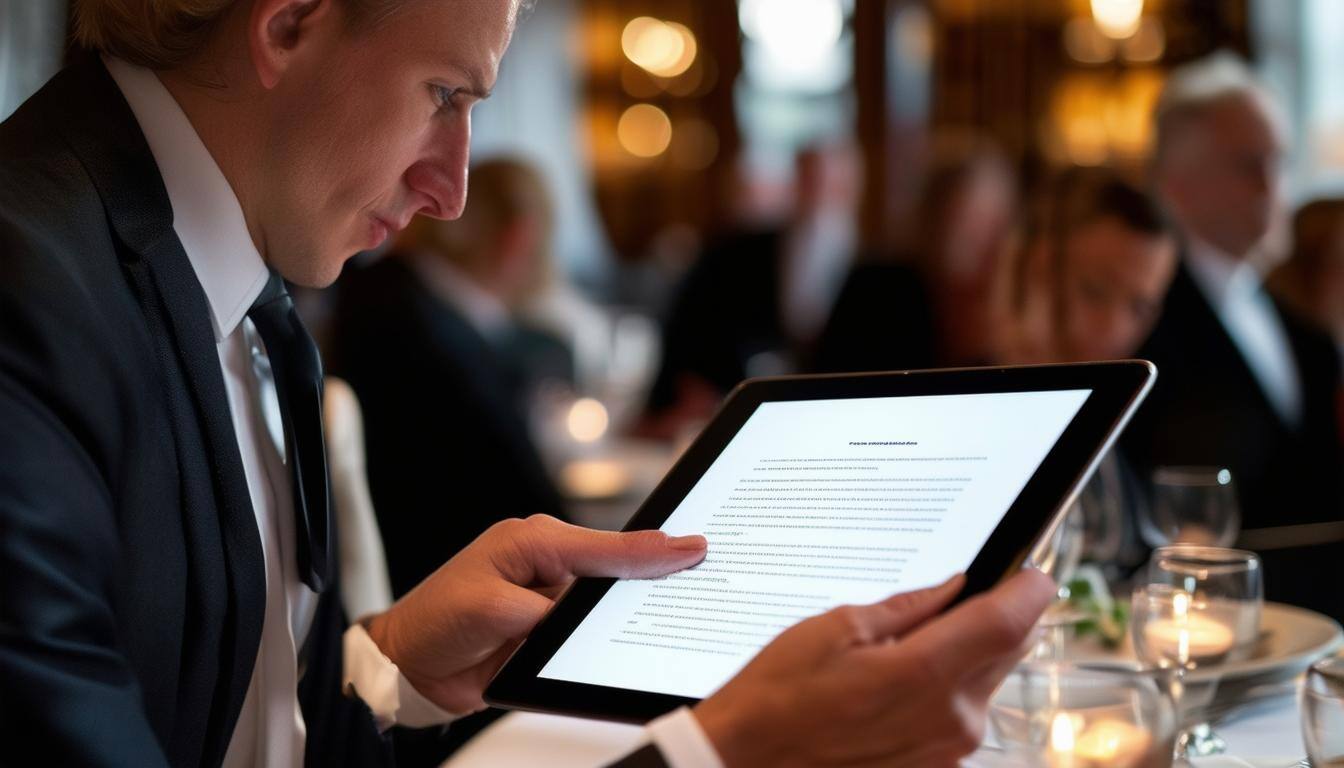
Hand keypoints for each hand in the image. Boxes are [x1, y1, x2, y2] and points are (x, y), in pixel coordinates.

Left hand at [364, 514, 706, 713]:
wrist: (408, 664)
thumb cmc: (436, 622)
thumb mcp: (496, 610)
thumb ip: (549, 610)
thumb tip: (594, 611)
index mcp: (535, 541)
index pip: (608, 545)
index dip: (654, 550)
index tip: (695, 549)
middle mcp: (548, 563)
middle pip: (618, 567)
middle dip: (658, 571)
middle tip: (704, 567)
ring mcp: (552, 597)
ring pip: (610, 599)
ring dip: (639, 605)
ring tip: (684, 605)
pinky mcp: (552, 628)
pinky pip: (594, 628)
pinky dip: (617, 631)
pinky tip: (643, 635)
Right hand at [693, 569, 1054, 767]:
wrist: (747, 762)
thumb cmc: (778, 697)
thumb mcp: (835, 629)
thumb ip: (906, 607)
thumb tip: (953, 587)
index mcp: (924, 673)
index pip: (1011, 622)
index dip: (1031, 590)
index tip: (1031, 572)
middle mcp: (950, 719)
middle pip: (1007, 651)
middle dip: (993, 619)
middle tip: (959, 598)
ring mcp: (946, 750)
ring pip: (983, 684)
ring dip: (964, 658)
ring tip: (903, 650)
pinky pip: (959, 716)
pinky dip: (943, 693)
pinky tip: (896, 685)